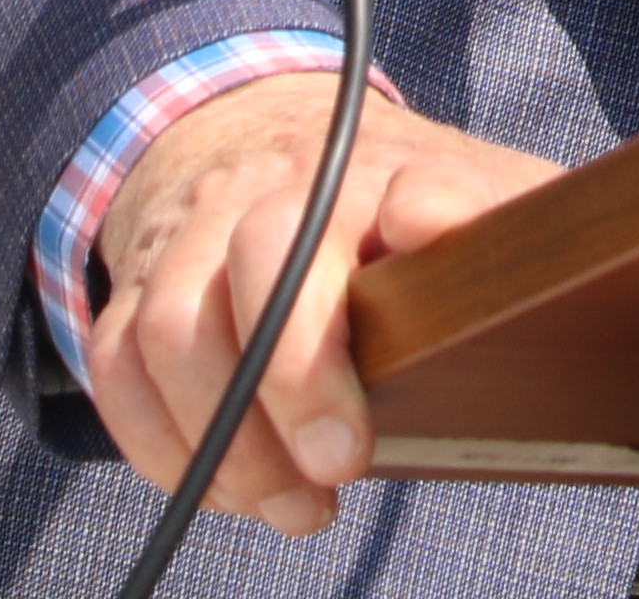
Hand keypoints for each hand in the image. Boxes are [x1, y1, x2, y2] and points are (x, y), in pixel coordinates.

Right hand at [79, 78, 561, 535]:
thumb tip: (521, 243)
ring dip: (225, 438)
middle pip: (266, 255)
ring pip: (172, 326)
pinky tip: (230, 492)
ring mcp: (195, 234)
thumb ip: (515, 226)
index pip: (409, 181)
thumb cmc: (392, 200)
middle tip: (339, 464)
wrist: (255, 134)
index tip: (428, 257)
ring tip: (293, 504)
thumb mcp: (482, 197)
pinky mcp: (136, 286)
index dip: (430, 213)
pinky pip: (118, 365)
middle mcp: (280, 188)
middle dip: (296, 372)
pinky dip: (160, 444)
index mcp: (383, 170)